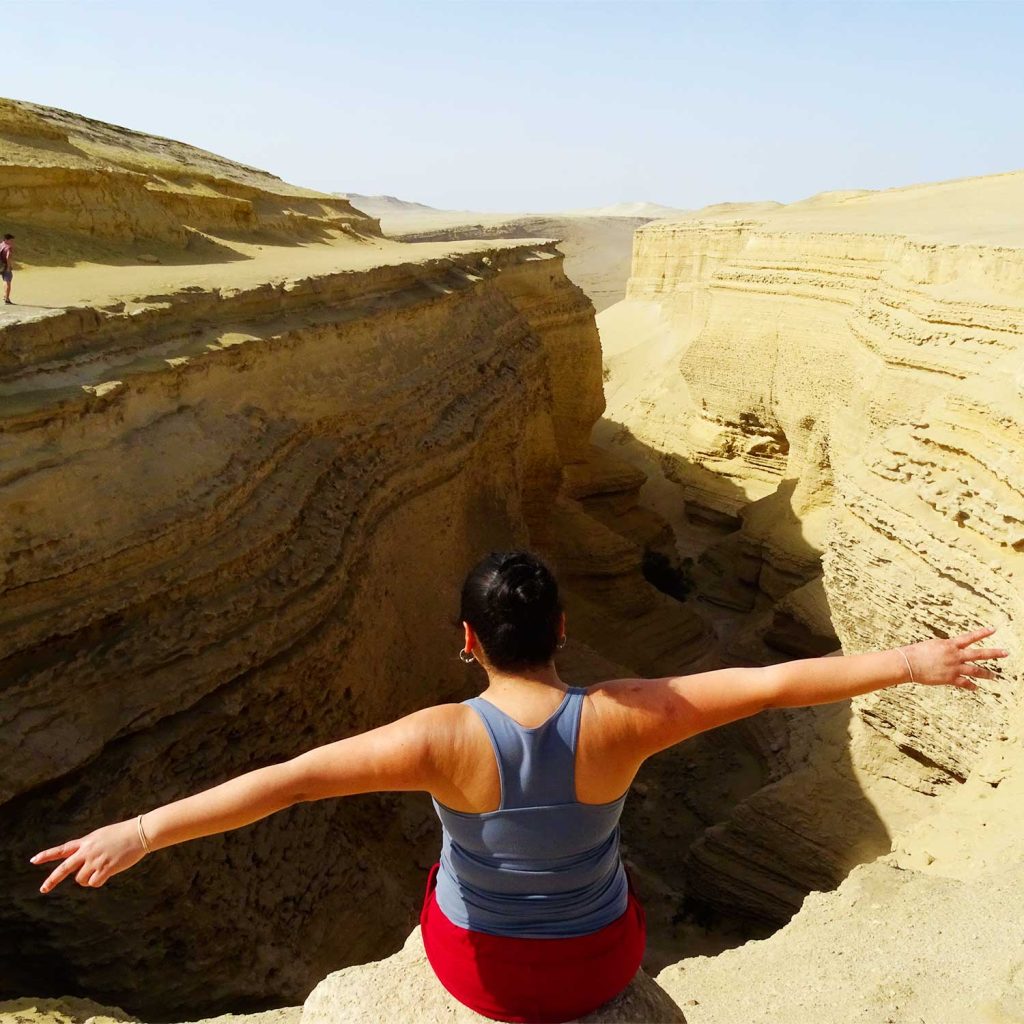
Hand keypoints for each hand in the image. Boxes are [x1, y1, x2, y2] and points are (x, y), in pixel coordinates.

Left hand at [31, 818, 147, 892]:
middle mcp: (87, 852)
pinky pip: (94, 883)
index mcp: (86, 842)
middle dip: (52, 880)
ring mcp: (95, 860)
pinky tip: (108, 872)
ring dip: (87, 879)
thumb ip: (89, 849)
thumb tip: (82, 868)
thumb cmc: (124, 834)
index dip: (47, 855)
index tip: (33, 861)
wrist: (140, 833)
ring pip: (81, 879)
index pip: (62, 849)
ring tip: (101, 869)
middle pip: (64, 869)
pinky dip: (98, 881)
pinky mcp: (105, 868)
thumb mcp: (102, 837)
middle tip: (43, 889)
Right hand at [901, 627, 1008, 690]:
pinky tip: (976, 688)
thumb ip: (945, 647)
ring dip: (987, 674)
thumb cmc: (916, 652)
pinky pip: (965, 683)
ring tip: (995, 676)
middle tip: (1006, 653)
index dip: (983, 633)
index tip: (994, 629)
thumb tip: (951, 649)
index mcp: (950, 644)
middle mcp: (955, 655)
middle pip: (979, 654)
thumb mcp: (932, 645)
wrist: (908, 663)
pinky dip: (971, 686)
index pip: (970, 637)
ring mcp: (954, 667)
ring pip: (976, 670)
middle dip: (994, 653)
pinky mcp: (949, 678)